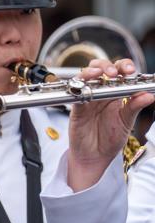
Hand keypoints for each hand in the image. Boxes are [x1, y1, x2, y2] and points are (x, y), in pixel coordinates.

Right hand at [66, 58, 153, 190]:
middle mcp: (100, 93)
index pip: (118, 73)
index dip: (123, 67)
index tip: (131, 71)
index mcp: (115, 94)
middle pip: (99, 68)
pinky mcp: (76, 109)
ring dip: (90, 72)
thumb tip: (149, 94)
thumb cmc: (110, 139)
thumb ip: (134, 106)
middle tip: (115, 73)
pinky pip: (75, 95)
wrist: (96, 157)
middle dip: (106, 66)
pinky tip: (86, 89)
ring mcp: (87, 99)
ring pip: (84, 77)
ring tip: (99, 73)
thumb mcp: (126, 122)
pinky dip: (79, 89)